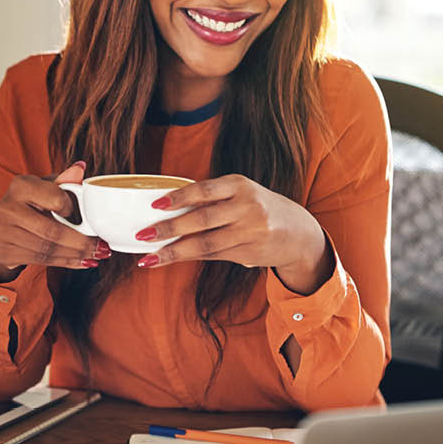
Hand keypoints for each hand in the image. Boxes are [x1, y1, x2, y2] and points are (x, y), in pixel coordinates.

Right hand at [0, 162, 111, 282]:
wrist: (4, 226)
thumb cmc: (32, 203)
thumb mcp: (46, 187)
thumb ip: (65, 181)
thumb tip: (80, 167)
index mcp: (21, 185)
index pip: (57, 199)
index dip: (74, 210)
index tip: (89, 218)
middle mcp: (7, 208)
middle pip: (53, 231)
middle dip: (82, 243)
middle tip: (103, 248)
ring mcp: (2, 231)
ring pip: (48, 249)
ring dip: (76, 255)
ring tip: (96, 256)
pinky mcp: (4, 251)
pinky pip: (40, 260)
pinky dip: (65, 262)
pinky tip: (80, 261)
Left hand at [135, 174, 332, 295]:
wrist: (299, 232)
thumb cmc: (259, 208)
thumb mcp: (241, 193)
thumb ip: (211, 198)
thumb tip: (166, 208)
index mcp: (241, 185)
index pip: (205, 190)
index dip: (179, 197)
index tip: (155, 205)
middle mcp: (248, 207)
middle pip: (202, 219)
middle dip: (169, 229)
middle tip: (143, 235)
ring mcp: (250, 232)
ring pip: (205, 243)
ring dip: (174, 251)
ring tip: (150, 257)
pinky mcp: (249, 253)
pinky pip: (214, 255)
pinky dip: (190, 257)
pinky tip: (171, 258)